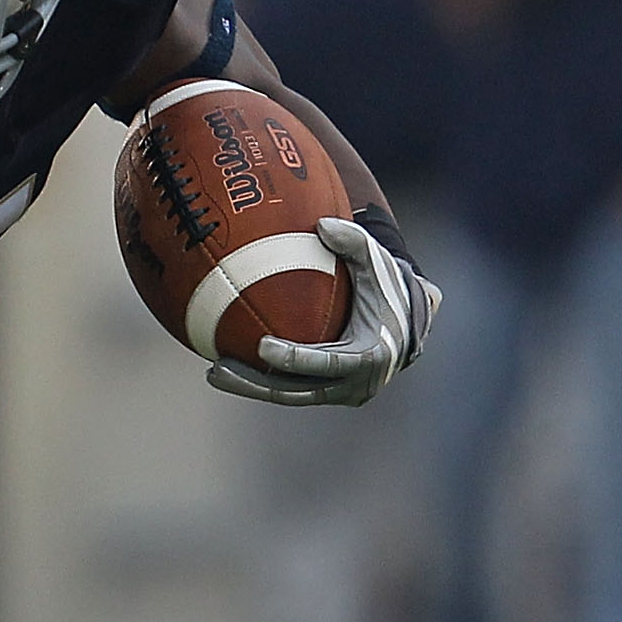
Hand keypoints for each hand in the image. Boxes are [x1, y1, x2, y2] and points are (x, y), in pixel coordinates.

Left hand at [207, 216, 440, 407]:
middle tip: (218, 368)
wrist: (409, 322)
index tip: (262, 346)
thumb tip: (322, 224)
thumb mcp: (377, 264)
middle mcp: (357, 384)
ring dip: (251, 387)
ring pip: (290, 396)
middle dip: (256, 383)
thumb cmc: (388, 288)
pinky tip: (230, 368)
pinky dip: (263, 382)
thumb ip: (355, 242)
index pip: (328, 363)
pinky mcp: (330, 394)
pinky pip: (292, 392)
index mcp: (371, 356)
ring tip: (213, 372)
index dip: (295, 358)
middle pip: (298, 390)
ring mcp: (342, 393)